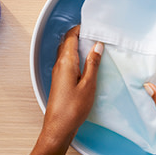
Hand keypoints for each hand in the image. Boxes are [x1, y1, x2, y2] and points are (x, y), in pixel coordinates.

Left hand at [41, 25, 102, 149]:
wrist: (58, 128)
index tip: (92, 26)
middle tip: (95, 35)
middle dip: (80, 35)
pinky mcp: (59, 81)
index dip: (80, 28)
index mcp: (66, 62)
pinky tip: (86, 64)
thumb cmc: (73, 109)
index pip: (71, 37)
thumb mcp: (89, 84)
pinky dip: (76, 57)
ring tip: (93, 47)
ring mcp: (58, 73)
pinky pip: (67, 62)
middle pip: (67, 42)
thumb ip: (93, 63)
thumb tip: (97, 46)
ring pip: (66, 52)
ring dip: (78, 46)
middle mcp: (59, 65)